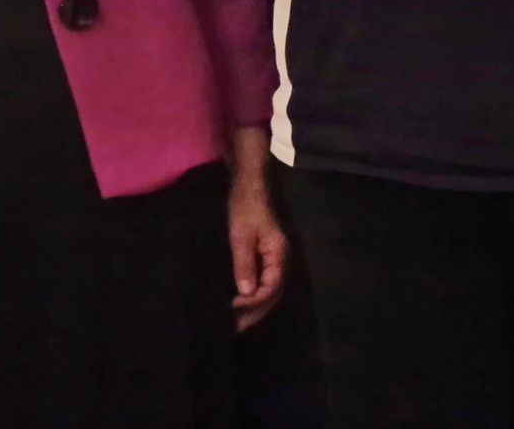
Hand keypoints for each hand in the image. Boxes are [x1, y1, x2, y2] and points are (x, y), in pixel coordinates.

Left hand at [227, 128, 286, 332]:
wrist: (247, 184)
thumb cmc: (244, 207)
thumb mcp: (241, 236)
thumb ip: (245, 264)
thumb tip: (247, 294)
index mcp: (278, 253)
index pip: (271, 287)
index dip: (254, 303)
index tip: (234, 312)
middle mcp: (280, 258)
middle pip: (273, 293)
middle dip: (255, 312)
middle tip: (235, 329)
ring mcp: (272, 257)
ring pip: (268, 289)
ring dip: (254, 307)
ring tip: (235, 322)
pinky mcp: (263, 255)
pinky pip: (262, 281)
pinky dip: (251, 295)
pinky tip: (238, 302)